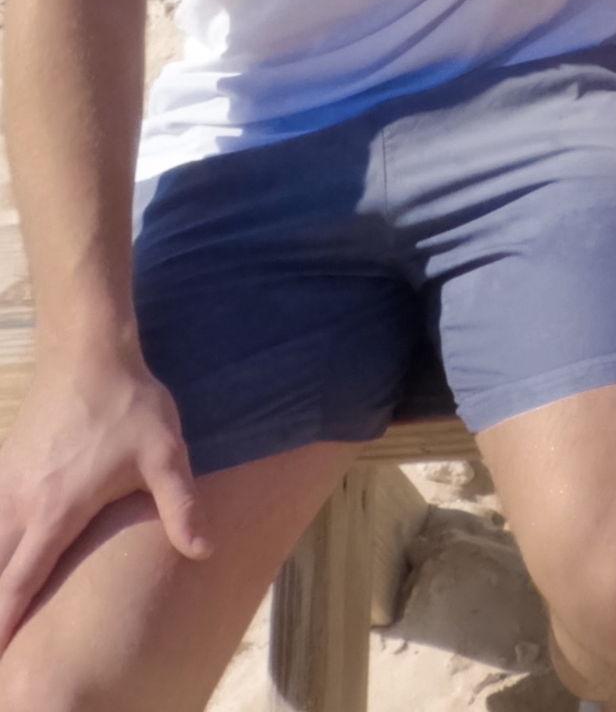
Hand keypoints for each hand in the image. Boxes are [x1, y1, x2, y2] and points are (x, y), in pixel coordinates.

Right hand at [0, 344, 208, 650]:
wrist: (87, 351)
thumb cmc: (128, 404)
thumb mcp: (165, 454)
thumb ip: (181, 506)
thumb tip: (204, 551)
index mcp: (56, 512)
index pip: (18, 584)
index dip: (6, 625)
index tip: (2, 655)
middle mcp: (19, 505)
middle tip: (4, 644)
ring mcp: (5, 485)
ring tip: (4, 600)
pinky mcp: (4, 467)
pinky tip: (7, 547)